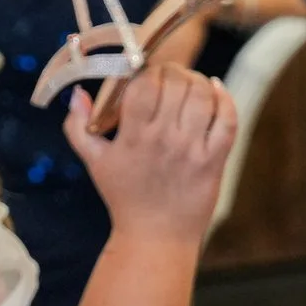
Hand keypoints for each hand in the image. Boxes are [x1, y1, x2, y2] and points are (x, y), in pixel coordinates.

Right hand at [65, 64, 235, 246]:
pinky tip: (215, 90)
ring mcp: (193, 150)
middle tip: (168, 75)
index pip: (144, 85)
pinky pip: (228, 120)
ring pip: (203, 96)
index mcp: (134, 138)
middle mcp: (165, 140)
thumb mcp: (94, 161)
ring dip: (197, 81)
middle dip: (172, 71)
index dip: (145, 70)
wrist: (156, 235)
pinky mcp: (215, 160)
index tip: (144, 73)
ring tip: (189, 82)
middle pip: (176, 84)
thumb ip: (78, 126)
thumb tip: (78, 93)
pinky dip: (225, 99)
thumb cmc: (124, 196)